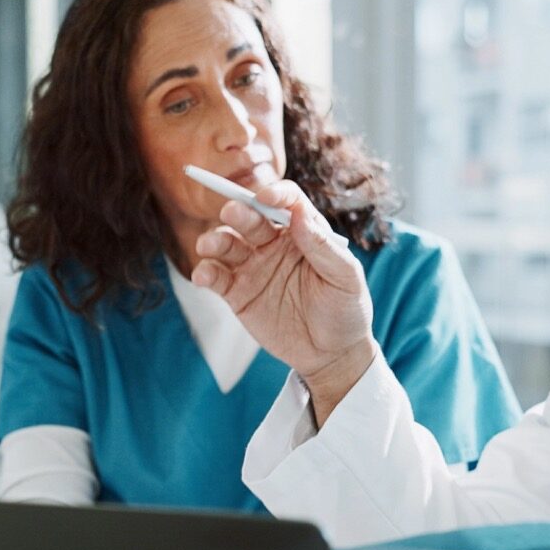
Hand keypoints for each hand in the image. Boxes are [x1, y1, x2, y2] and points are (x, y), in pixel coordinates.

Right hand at [191, 180, 377, 424]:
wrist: (332, 355)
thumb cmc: (346, 311)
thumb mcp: (346, 279)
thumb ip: (323, 247)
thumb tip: (300, 214)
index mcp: (304, 233)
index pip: (286, 202)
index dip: (275, 194)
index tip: (265, 196)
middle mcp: (274, 244)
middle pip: (251, 218)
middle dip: (238, 212)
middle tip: (230, 212)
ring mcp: (254, 268)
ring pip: (228, 244)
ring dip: (215, 240)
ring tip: (208, 245)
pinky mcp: (238, 294)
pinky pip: (217, 277)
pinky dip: (206, 272)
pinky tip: (203, 275)